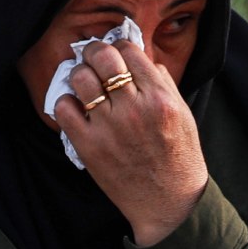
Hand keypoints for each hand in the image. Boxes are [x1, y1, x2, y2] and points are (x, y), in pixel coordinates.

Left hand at [51, 38, 207, 245]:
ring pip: (80, 78)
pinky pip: (64, 109)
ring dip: (79, 74)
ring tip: (84, 82)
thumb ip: (163, 82)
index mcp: (159, 97)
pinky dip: (66, 102)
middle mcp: (133, 108)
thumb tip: (141, 57)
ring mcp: (109, 127)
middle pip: (102, 57)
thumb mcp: (183, 113)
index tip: (117, 53)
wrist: (168, 202)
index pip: (130, 49)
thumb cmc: (179, 157)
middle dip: (94, 51)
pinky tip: (77, 107)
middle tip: (93, 57)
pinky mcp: (89, 146)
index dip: (120, 46)